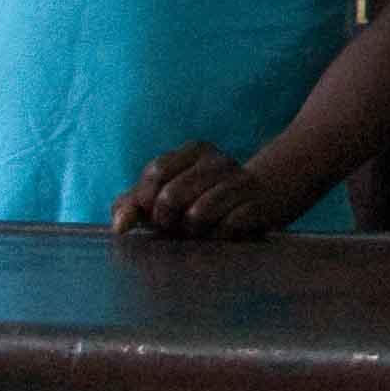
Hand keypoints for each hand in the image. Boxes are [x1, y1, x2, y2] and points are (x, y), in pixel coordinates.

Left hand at [110, 141, 297, 238]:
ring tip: (201, 231)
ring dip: (193, 233)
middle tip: (177, 227)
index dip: (145, 200)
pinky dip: (216, 239)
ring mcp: (241, 182)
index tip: (151, 216)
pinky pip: (224, 229)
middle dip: (167, 221)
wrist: (270, 195)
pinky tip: (223, 234)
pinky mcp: (258, 206)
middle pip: (171, 196)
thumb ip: (134, 204)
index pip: (155, 172)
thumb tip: (119, 227)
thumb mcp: (168, 194)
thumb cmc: (206, 198)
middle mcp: (218, 161)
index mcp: (194, 151)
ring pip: (197, 215)